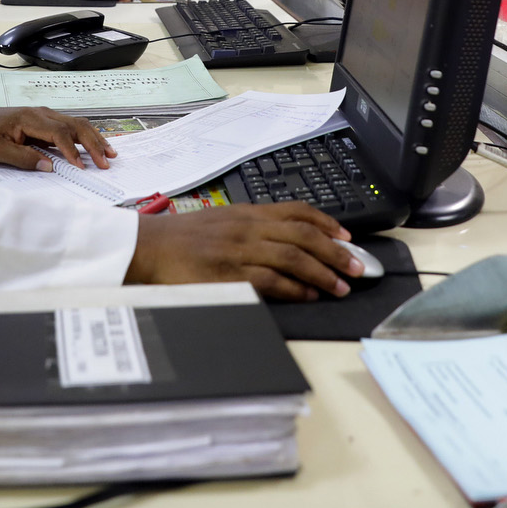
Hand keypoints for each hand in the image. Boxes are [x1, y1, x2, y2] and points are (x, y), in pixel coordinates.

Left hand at [0, 100, 113, 171]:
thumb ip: (22, 158)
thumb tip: (48, 167)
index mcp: (30, 119)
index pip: (58, 132)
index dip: (71, 150)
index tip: (80, 166)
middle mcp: (43, 113)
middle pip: (75, 125)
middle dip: (92, 144)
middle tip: (105, 162)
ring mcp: (48, 115)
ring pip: (78, 124)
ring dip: (95, 139)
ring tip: (109, 154)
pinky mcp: (50, 120)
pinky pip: (74, 126)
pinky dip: (88, 136)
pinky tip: (98, 146)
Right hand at [127, 204, 357, 300]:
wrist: (148, 247)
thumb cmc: (183, 237)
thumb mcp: (222, 221)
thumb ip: (252, 226)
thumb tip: (286, 239)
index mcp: (248, 213)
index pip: (297, 212)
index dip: (327, 224)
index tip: (347, 236)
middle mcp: (248, 228)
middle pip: (303, 236)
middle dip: (336, 251)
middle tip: (358, 266)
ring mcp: (240, 252)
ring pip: (293, 258)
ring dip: (323, 273)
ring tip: (342, 285)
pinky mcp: (230, 276)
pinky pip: (271, 281)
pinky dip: (295, 289)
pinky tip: (310, 295)